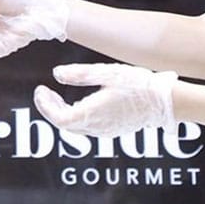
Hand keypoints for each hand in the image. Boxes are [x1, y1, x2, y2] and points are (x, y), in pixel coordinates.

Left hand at [33, 63, 176, 136]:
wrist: (165, 101)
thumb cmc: (138, 84)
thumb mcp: (106, 72)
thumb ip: (80, 74)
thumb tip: (57, 74)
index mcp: (93, 113)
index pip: (59, 119)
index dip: (45, 106)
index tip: (39, 90)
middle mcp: (98, 127)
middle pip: (65, 125)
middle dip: (50, 109)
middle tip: (44, 92)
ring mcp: (107, 131)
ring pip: (75, 128)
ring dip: (62, 113)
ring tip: (56, 96)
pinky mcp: (114, 130)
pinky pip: (87, 128)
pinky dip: (75, 117)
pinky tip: (76, 103)